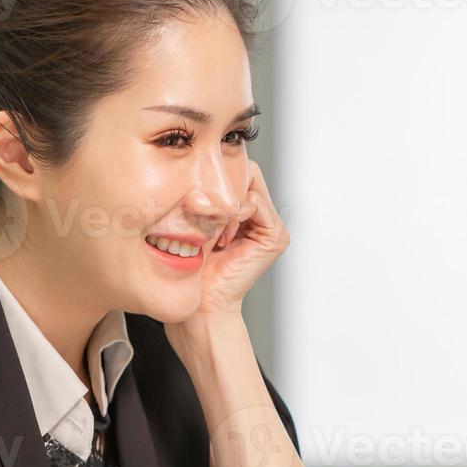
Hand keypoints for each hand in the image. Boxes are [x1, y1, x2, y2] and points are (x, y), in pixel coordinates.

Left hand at [174, 160, 288, 326]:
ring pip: (250, 184)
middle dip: (221, 190)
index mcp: (241, 211)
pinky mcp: (275, 236)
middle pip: (244, 173)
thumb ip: (202, 192)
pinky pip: (256, 203)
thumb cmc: (191, 267)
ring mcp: (270, 225)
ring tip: (213, 231)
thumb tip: (195, 162)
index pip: (233, 171)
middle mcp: (259, 215)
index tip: (193, 206)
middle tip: (202, 217)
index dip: (214, 180)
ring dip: (226, 204)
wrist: (200, 305)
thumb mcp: (192, 220)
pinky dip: (236, 214)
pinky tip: (223, 237)